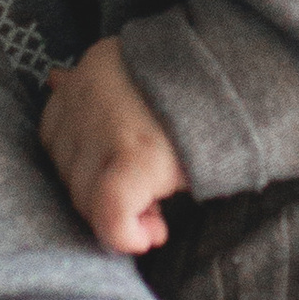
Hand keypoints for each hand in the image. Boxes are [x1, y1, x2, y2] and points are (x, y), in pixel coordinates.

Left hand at [39, 37, 189, 255]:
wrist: (244, 70)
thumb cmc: (193, 77)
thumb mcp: (132, 63)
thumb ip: (90, 79)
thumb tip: (54, 80)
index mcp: (89, 73)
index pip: (54, 135)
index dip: (85, 165)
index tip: (116, 175)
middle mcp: (88, 98)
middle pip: (67, 170)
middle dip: (100, 194)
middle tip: (145, 202)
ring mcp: (109, 129)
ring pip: (84, 195)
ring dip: (116, 217)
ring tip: (155, 217)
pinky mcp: (139, 158)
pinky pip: (110, 212)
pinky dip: (123, 234)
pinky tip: (148, 236)